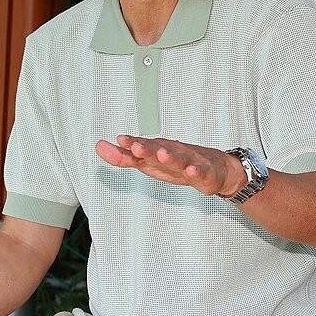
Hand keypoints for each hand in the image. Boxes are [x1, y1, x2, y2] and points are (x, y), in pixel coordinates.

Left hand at [95, 135, 244, 196]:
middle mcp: (172, 154)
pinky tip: (191, 170)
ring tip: (161, 154)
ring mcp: (190, 163)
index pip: (142, 148)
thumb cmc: (179, 164)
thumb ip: (124, 157)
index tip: (120, 140)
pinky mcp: (205, 175)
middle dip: (147, 148)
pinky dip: (196, 171)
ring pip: (179, 160)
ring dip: (170, 157)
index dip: (131, 145)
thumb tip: (99, 146)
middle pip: (159, 150)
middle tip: (135, 146)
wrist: (217, 169)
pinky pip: (201, 173)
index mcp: (158, 152)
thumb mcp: (149, 163)